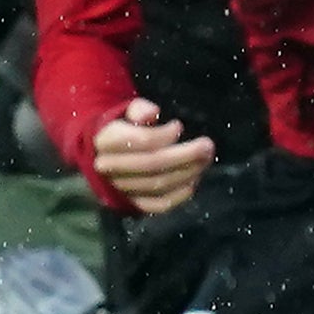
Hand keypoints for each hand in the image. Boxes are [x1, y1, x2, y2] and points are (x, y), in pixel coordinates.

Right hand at [90, 102, 214, 215]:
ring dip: (187, 173)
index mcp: (106, 142)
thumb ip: (139, 108)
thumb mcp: (128, 111)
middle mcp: (110, 168)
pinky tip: (194, 180)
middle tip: (207, 146)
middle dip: (185, 155)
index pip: (140, 141)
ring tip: (205, 160)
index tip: (179, 126)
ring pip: (158, 185)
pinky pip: (159, 204)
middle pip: (153, 164)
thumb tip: (152, 112)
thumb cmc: (125, 128)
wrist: (106, 155)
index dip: (164, 135)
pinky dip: (180, 195)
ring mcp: (121, 189)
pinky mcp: (133, 204)